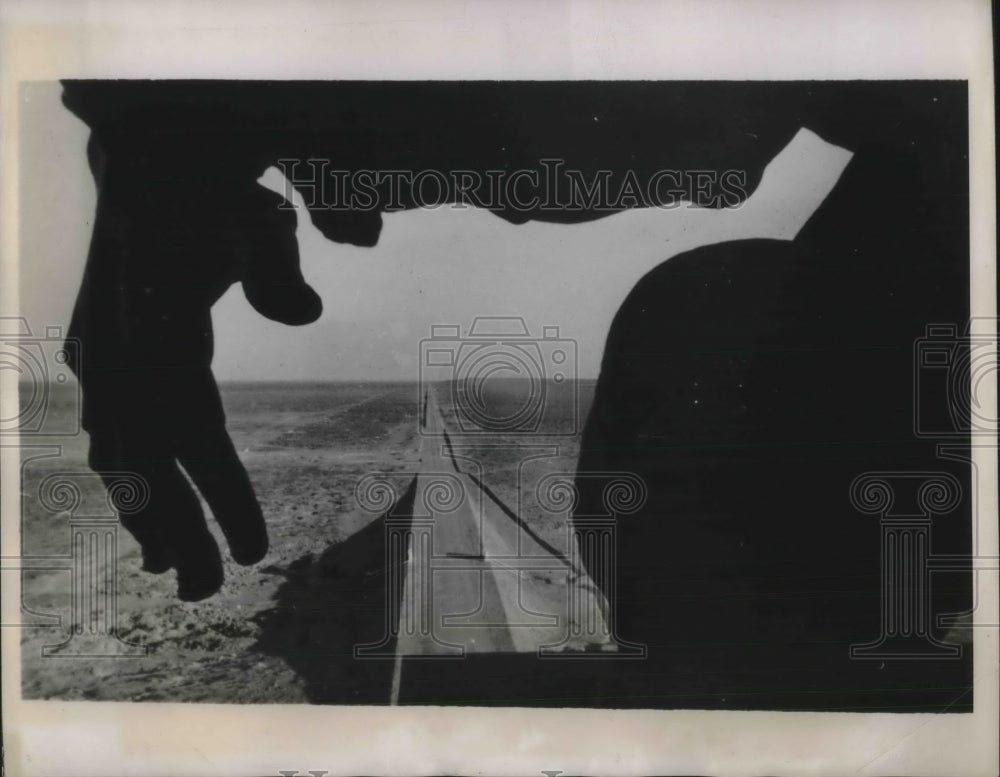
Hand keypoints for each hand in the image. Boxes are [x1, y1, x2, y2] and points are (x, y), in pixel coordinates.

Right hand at [68, 134, 320, 599]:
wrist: (149, 164)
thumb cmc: (212, 195)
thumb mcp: (256, 217)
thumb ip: (278, 264)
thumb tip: (308, 317)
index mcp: (156, 329)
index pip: (194, 432)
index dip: (223, 494)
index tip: (256, 551)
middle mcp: (117, 353)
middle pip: (145, 464)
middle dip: (176, 530)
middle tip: (208, 592)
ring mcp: (100, 358)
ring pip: (118, 459)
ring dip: (146, 518)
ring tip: (174, 575)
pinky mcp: (99, 357)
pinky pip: (109, 437)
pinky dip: (127, 485)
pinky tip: (144, 522)